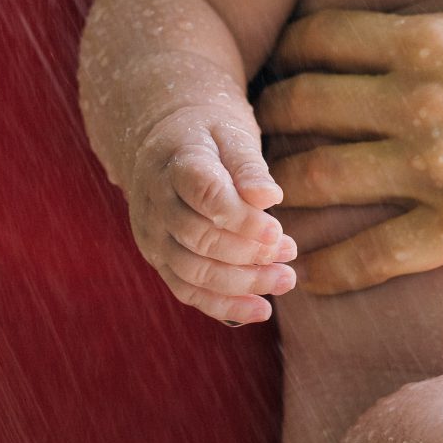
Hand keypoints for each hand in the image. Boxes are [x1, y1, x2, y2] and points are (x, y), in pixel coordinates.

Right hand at [122, 115, 295, 325]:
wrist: (166, 145)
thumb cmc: (207, 136)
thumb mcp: (230, 134)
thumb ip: (249, 166)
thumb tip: (270, 198)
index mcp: (173, 164)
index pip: (204, 195)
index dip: (242, 218)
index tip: (277, 230)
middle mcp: (155, 203)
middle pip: (198, 239)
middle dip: (249, 253)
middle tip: (290, 251)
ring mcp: (153, 235)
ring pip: (193, 272)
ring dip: (242, 283)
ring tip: (285, 279)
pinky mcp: (158, 258)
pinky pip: (187, 291)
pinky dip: (224, 306)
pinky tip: (260, 308)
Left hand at [254, 0, 442, 294]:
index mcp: (427, 37)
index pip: (314, 40)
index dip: (277, 56)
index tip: (263, 71)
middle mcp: (418, 100)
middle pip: (299, 106)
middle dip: (260, 122)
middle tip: (240, 138)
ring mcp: (437, 166)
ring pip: (318, 178)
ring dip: (275, 192)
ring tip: (249, 204)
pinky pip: (371, 254)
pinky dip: (326, 269)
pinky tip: (298, 280)